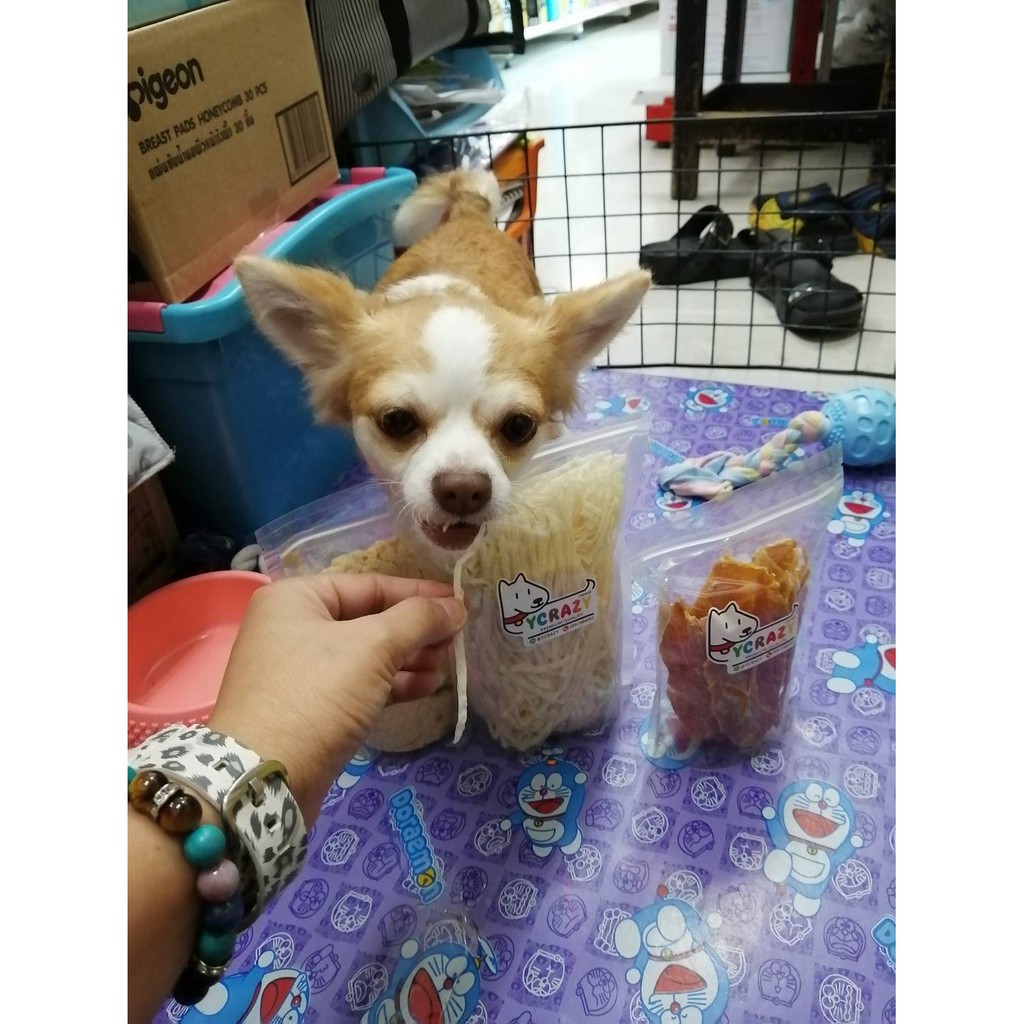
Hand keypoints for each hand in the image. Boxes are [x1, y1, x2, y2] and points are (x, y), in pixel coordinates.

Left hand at [208, 573, 465, 821]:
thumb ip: (418, 620)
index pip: (370, 584)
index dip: (418, 593)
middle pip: (369, 618)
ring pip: (367, 654)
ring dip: (409, 658)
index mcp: (296, 597)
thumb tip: (457, 607)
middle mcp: (293, 627)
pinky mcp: (310, 708)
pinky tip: (427, 687)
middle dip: (415, 630)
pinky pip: (359, 684)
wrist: (266, 780)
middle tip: (456, 640)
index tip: (459, 604)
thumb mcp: (373, 647)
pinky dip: (392, 683)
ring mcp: (299, 670)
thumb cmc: (316, 695)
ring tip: (445, 666)